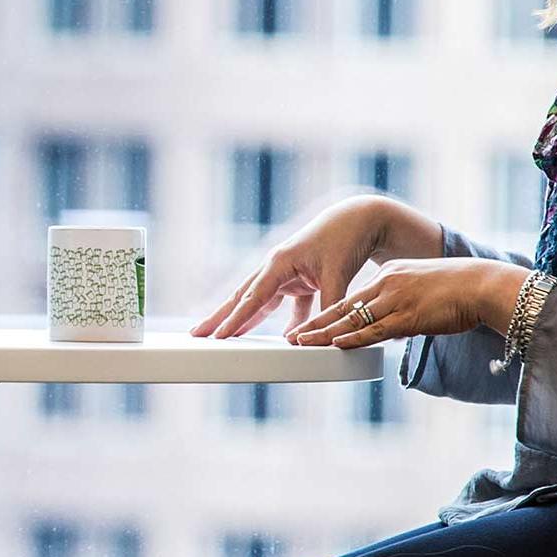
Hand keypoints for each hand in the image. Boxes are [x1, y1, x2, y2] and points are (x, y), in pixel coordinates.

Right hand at [193, 198, 393, 339]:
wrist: (360, 218)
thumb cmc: (345, 239)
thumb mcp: (338, 274)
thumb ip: (327, 306)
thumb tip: (320, 335)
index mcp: (279, 262)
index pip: (253, 297)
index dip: (236, 319)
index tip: (219, 336)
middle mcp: (277, 266)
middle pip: (242, 296)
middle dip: (220, 317)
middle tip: (196, 334)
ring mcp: (286, 272)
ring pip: (259, 300)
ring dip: (242, 318)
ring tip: (222, 336)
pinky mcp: (300, 278)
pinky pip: (284, 304)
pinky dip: (282, 320)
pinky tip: (281, 338)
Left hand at [284, 258, 493, 349]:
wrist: (481, 285)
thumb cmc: (458, 290)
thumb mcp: (421, 291)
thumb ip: (402, 308)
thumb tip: (390, 331)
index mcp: (389, 275)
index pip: (352, 296)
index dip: (329, 312)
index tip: (311, 323)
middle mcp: (387, 284)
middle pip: (344, 307)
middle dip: (317, 323)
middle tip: (294, 335)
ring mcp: (396, 299)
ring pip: (353, 319)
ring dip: (325, 333)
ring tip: (303, 343)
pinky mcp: (408, 316)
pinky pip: (375, 329)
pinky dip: (353, 338)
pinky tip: (336, 344)